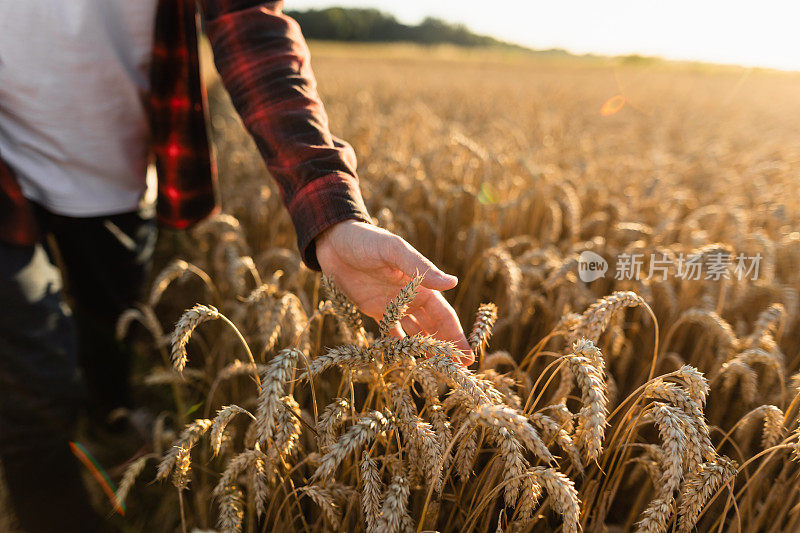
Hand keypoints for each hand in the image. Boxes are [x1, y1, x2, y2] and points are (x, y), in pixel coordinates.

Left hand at [316, 220, 472, 365]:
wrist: (333, 240)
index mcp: (421, 284)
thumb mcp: (393, 250)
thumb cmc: (366, 239)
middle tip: (458, 373)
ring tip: (437, 371)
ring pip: (415, 332)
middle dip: (446, 349)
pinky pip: (390, 332)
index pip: (444, 315)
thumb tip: (452, 283)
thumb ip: (420, 267)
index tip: (468, 357)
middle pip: (434, 328)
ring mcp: (392, 304)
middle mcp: (410, 297)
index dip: (456, 336)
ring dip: (426, 350)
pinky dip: (398, 346)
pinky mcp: (373, 309)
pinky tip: (405, 361)